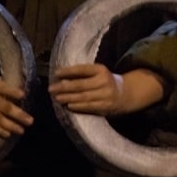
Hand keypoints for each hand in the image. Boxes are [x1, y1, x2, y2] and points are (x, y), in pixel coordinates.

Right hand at [0, 69, 33, 136]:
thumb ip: (4, 86)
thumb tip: (24, 93)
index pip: (2, 87)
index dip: (12, 91)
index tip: (23, 94)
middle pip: (2, 106)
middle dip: (17, 114)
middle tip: (30, 120)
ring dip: (10, 125)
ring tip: (22, 130)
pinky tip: (8, 134)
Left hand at [50, 62, 164, 117]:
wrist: (125, 94)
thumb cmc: (105, 81)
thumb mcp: (98, 73)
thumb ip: (84, 74)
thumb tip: (61, 77)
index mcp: (101, 70)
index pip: (82, 69)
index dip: (69, 71)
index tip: (56, 73)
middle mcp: (104, 81)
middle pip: (81, 85)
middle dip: (64, 87)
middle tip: (51, 89)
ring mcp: (105, 95)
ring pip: (83, 97)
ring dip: (68, 98)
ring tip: (56, 98)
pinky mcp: (105, 106)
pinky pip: (88, 106)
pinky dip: (77, 106)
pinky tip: (68, 105)